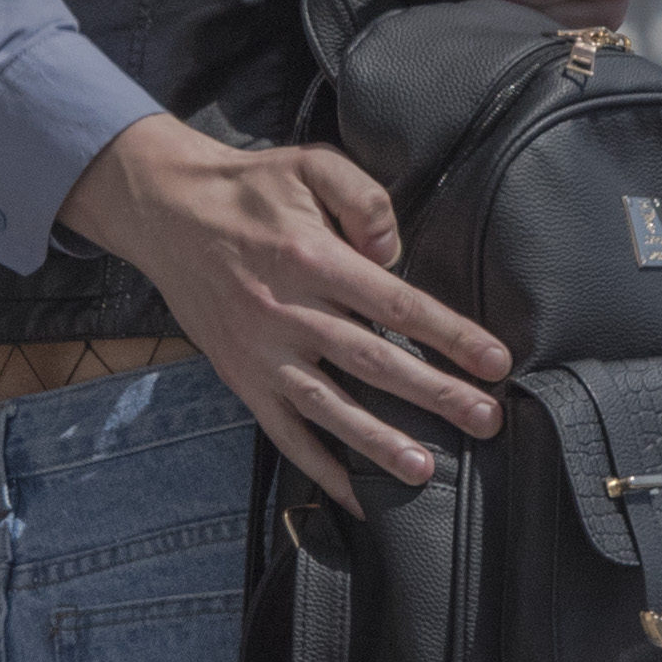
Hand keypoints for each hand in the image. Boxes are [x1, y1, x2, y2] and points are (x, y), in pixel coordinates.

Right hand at [57, 119, 509, 500]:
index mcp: (314, 260)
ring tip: (425, 469)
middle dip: (435, 395)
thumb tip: (394, 253)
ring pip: (330, 408)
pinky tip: (355, 495)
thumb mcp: (311, 165)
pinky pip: (284, 433)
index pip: (398, 305)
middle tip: (486, 420)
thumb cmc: (250, 189)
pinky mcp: (242, 379)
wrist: (166, 212)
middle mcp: (289, 313)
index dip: (452, 336)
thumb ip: (364, 200)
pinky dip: (319, 468)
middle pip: (375, 362)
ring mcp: (263, 354)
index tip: (496, 362)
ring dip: (379, 442)